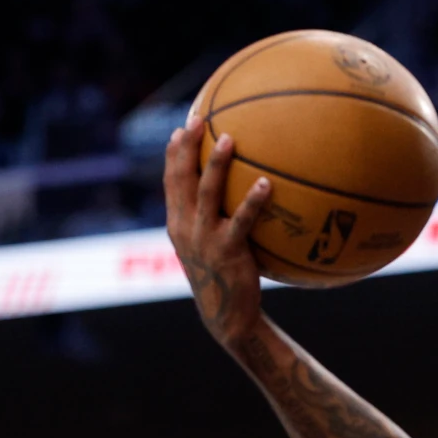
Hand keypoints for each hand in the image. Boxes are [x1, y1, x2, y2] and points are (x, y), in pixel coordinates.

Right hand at [163, 117, 273, 349]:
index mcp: (178, 224)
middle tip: (198, 119)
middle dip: (187, 147)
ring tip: (229, 139)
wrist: (228, 317)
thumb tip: (236, 194)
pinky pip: (241, 221)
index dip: (174, 154)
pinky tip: (266, 184)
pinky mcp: (227, 251)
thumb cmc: (225, 279)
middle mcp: (185, 228)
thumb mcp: (211, 247)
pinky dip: (252, 201)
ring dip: (216, 164)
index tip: (182, 127)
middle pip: (181, 179)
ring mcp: (204, 239)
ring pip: (207, 194)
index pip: (171, 182)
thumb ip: (213, 221)